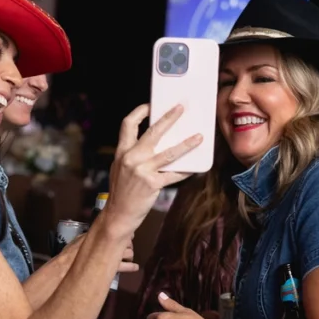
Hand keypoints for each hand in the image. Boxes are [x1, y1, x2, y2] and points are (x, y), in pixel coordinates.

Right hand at [58, 232, 136, 274]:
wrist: (70, 266)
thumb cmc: (72, 253)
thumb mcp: (79, 240)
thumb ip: (88, 237)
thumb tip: (91, 234)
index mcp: (102, 235)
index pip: (117, 230)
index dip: (122, 233)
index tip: (125, 233)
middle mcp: (110, 243)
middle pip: (125, 241)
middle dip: (128, 243)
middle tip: (128, 245)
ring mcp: (113, 255)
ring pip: (128, 253)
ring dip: (130, 254)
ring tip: (130, 256)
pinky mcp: (113, 267)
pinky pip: (126, 266)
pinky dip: (131, 267)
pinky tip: (135, 267)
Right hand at [103, 104, 201, 237]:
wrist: (118, 214)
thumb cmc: (121, 191)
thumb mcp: (120, 168)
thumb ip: (132, 155)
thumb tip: (153, 143)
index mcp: (122, 152)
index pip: (128, 124)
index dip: (140, 112)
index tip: (151, 105)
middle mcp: (131, 158)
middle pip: (153, 132)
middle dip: (169, 118)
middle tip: (181, 108)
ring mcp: (142, 171)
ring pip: (169, 153)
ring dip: (186, 144)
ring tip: (199, 137)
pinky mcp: (152, 184)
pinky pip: (174, 175)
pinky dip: (186, 171)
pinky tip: (195, 168)